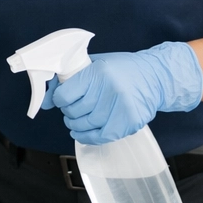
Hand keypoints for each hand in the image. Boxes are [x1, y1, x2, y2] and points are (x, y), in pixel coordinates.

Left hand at [42, 42, 202, 145]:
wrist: (156, 77)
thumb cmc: (123, 69)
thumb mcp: (93, 64)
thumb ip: (68, 79)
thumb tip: (46, 101)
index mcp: (98, 72)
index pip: (65, 95)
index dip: (59, 99)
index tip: (63, 98)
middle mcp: (110, 89)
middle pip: (74, 111)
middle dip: (68, 113)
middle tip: (72, 109)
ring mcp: (121, 107)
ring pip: (86, 125)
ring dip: (76, 126)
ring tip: (78, 120)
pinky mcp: (129, 122)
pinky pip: (101, 137)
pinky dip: (88, 137)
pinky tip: (84, 133)